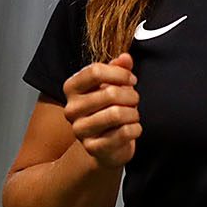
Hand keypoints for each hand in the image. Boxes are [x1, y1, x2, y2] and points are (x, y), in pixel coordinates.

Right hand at [62, 53, 141, 168]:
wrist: (105, 146)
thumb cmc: (108, 110)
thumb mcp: (112, 85)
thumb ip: (118, 69)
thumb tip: (125, 58)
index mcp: (71, 88)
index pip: (95, 71)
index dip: (120, 74)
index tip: (131, 80)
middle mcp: (71, 109)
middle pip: (110, 93)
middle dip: (131, 95)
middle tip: (135, 100)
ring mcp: (80, 130)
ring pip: (117, 113)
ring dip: (133, 113)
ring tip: (133, 115)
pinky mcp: (93, 148)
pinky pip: (124, 133)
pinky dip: (135, 129)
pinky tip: (133, 128)